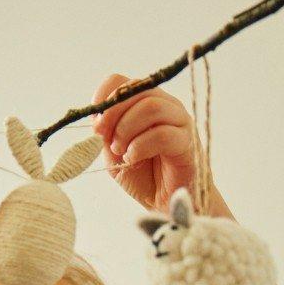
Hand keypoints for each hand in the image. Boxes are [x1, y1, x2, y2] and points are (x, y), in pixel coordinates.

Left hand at [90, 74, 216, 212]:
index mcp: (146, 103)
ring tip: (121, 151)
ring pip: (152, 107)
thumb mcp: (114, 151)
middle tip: (104, 138)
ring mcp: (180, 122)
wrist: (164, 204)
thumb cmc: (142, 176)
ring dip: (127, 129)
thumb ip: (106, 132)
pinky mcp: (188, 143)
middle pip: (137, 90)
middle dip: (113, 113)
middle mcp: (166, 106)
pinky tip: (133, 158)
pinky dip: (140, 146)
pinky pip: (163, 134)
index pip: (122, 81)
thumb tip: (97, 117)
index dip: (104, 97)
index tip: (95, 122)